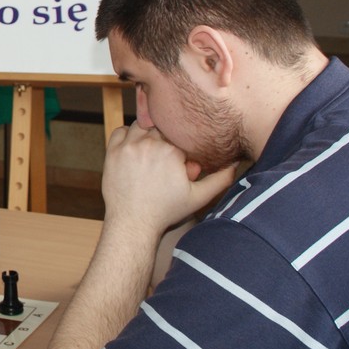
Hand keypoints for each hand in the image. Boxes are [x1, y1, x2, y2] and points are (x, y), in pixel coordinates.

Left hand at [101, 122, 237, 236]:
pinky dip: (128, 136)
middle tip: (165, 157)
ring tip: (151, 153)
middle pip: (161, 126)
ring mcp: (128, 146)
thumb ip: (220, 179)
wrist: (133, 223)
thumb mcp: (198, 197)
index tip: (180, 158)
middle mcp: (149, 143)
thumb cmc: (166, 211)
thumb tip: (235, 164)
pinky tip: (135, 150)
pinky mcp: (113, 152)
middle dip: (166, 138)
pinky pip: (120, 131)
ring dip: (148, 134)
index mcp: (171, 150)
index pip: (180, 133)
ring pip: (141, 125)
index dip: (182, 144)